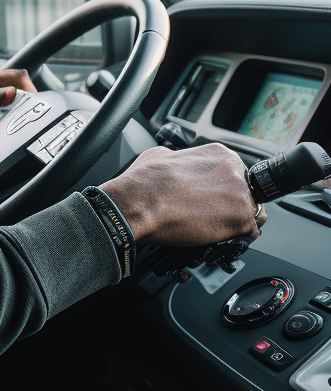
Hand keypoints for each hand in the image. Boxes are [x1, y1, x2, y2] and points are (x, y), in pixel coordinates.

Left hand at [0, 67, 36, 145]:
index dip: (13, 97)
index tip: (27, 103)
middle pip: (13, 76)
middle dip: (30, 88)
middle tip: (38, 104)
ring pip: (10, 71)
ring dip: (23, 83)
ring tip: (30, 99)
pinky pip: (2, 72)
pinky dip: (13, 80)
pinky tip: (14, 93)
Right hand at [100, 143, 265, 246]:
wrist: (138, 205)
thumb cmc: (144, 183)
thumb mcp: (162, 155)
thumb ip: (182, 159)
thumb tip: (180, 165)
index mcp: (218, 154)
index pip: (235, 172)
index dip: (221, 188)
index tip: (212, 196)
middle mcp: (234, 171)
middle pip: (246, 191)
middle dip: (229, 203)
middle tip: (209, 212)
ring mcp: (240, 195)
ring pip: (252, 211)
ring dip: (236, 219)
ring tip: (213, 225)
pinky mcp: (241, 219)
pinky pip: (250, 232)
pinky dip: (236, 236)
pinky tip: (217, 234)